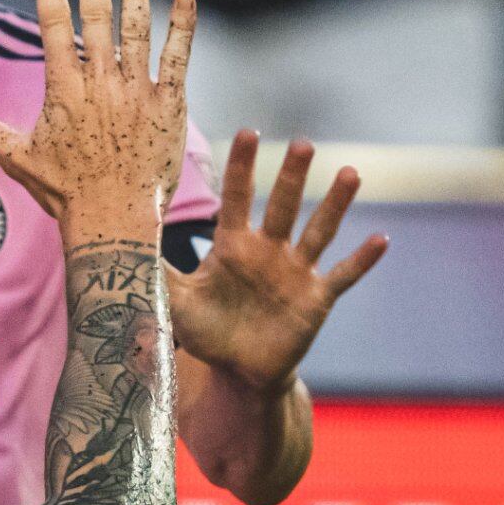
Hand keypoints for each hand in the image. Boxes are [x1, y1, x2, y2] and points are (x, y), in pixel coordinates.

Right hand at [0, 0, 191, 242]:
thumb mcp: (16, 157)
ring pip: (138, 28)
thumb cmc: (64, 192)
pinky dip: (182, 29)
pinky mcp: (169, 107)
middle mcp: (101, 83)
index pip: (55, 23)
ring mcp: (138, 92)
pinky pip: (178, 60)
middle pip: (97, 14)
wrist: (114, 222)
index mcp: (64, 89)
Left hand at [167, 133, 385, 395]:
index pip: (238, 197)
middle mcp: (269, 250)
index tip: (249, 133)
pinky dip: (361, 260)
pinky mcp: (316, 298)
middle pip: (283, 205)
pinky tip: (382, 239)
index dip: (244, 167)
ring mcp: (296, 272)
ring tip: (351, 173)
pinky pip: (342, 275)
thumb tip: (122, 239)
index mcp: (234, 245)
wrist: (239, 371)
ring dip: (335, 205)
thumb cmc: (207, 331)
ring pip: (318, 231)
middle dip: (292, 176)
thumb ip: (155, 269)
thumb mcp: (175, 301)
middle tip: (302, 144)